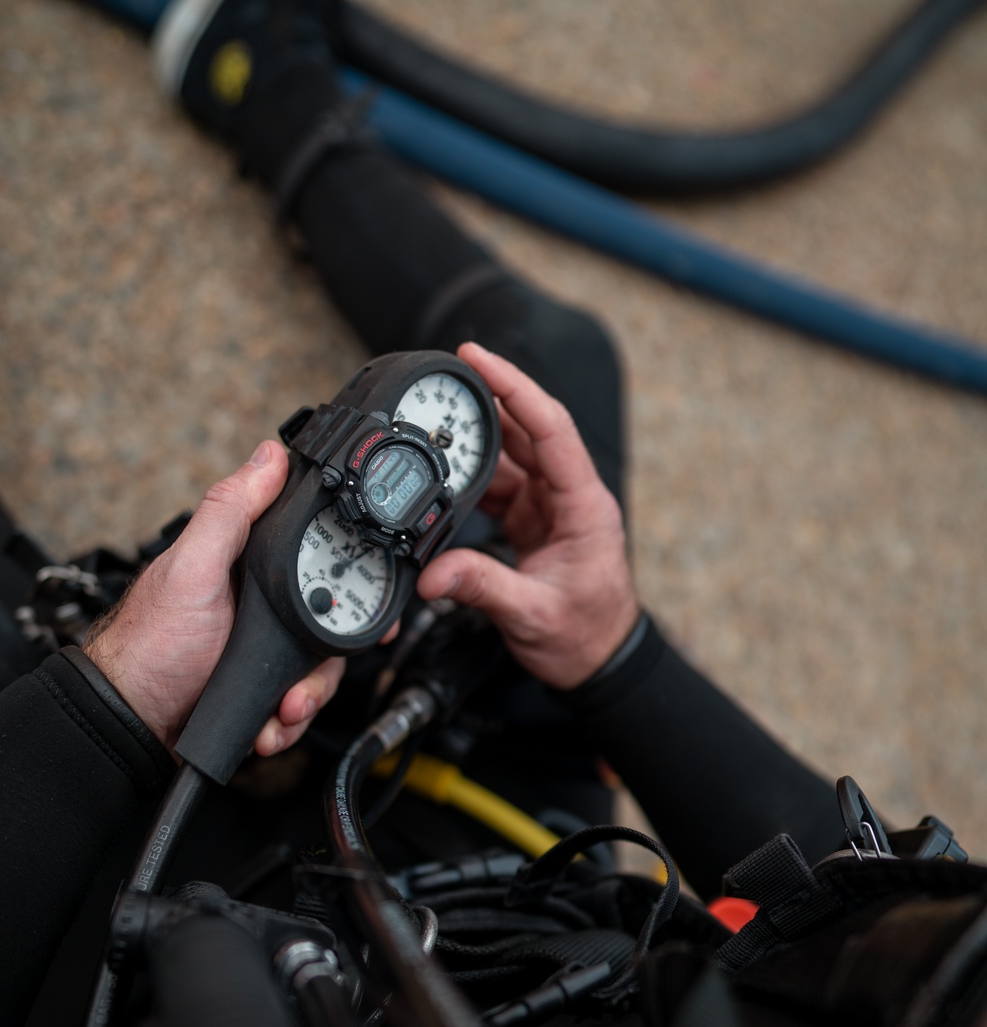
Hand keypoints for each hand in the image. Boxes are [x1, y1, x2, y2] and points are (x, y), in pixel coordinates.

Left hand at [84, 441, 344, 754]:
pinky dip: (291, 720)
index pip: (321, 556)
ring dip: (309, 697)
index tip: (366, 599)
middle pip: (333, 620)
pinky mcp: (263, 685)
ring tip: (284, 709)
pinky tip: (270, 724)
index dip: (352, 577)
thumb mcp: (193, 569)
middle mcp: (263, 604)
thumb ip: (230, 511)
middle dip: (324, 662)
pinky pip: (301, 702)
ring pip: (321, 669)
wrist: (133, 721)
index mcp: (250, 564)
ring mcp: (265, 647)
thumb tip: (268, 456)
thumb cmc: (150, 645)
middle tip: (303, 680)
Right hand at [417, 343, 639, 690]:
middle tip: (447, 374)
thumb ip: (482, 587)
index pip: (551, 429)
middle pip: (529, 429)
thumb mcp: (532, 614)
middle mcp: (570, 497)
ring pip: (511, 455)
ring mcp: (551, 506)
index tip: (479, 358)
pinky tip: (445, 472)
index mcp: (584, 506)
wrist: (599, 662)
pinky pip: (501, 484)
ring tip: (435, 420)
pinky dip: (472, 477)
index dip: (515, 388)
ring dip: (476, 438)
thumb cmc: (585, 637)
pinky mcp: (533, 520)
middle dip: (489, 397)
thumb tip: (433, 574)